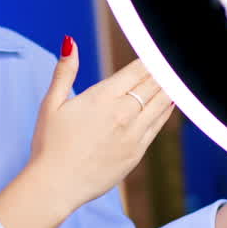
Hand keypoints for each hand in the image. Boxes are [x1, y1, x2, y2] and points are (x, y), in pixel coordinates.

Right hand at [28, 36, 175, 210]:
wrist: (56, 185)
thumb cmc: (49, 144)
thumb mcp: (51, 104)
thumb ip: (65, 71)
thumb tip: (70, 42)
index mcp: (102, 98)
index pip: (135, 71)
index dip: (149, 59)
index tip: (156, 51)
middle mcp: (122, 113)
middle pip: (152, 85)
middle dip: (162, 70)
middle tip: (172, 60)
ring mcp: (132, 135)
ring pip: (161, 104)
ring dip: (170, 87)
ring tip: (178, 75)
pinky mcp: (137, 153)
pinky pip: (158, 126)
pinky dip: (167, 111)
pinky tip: (171, 102)